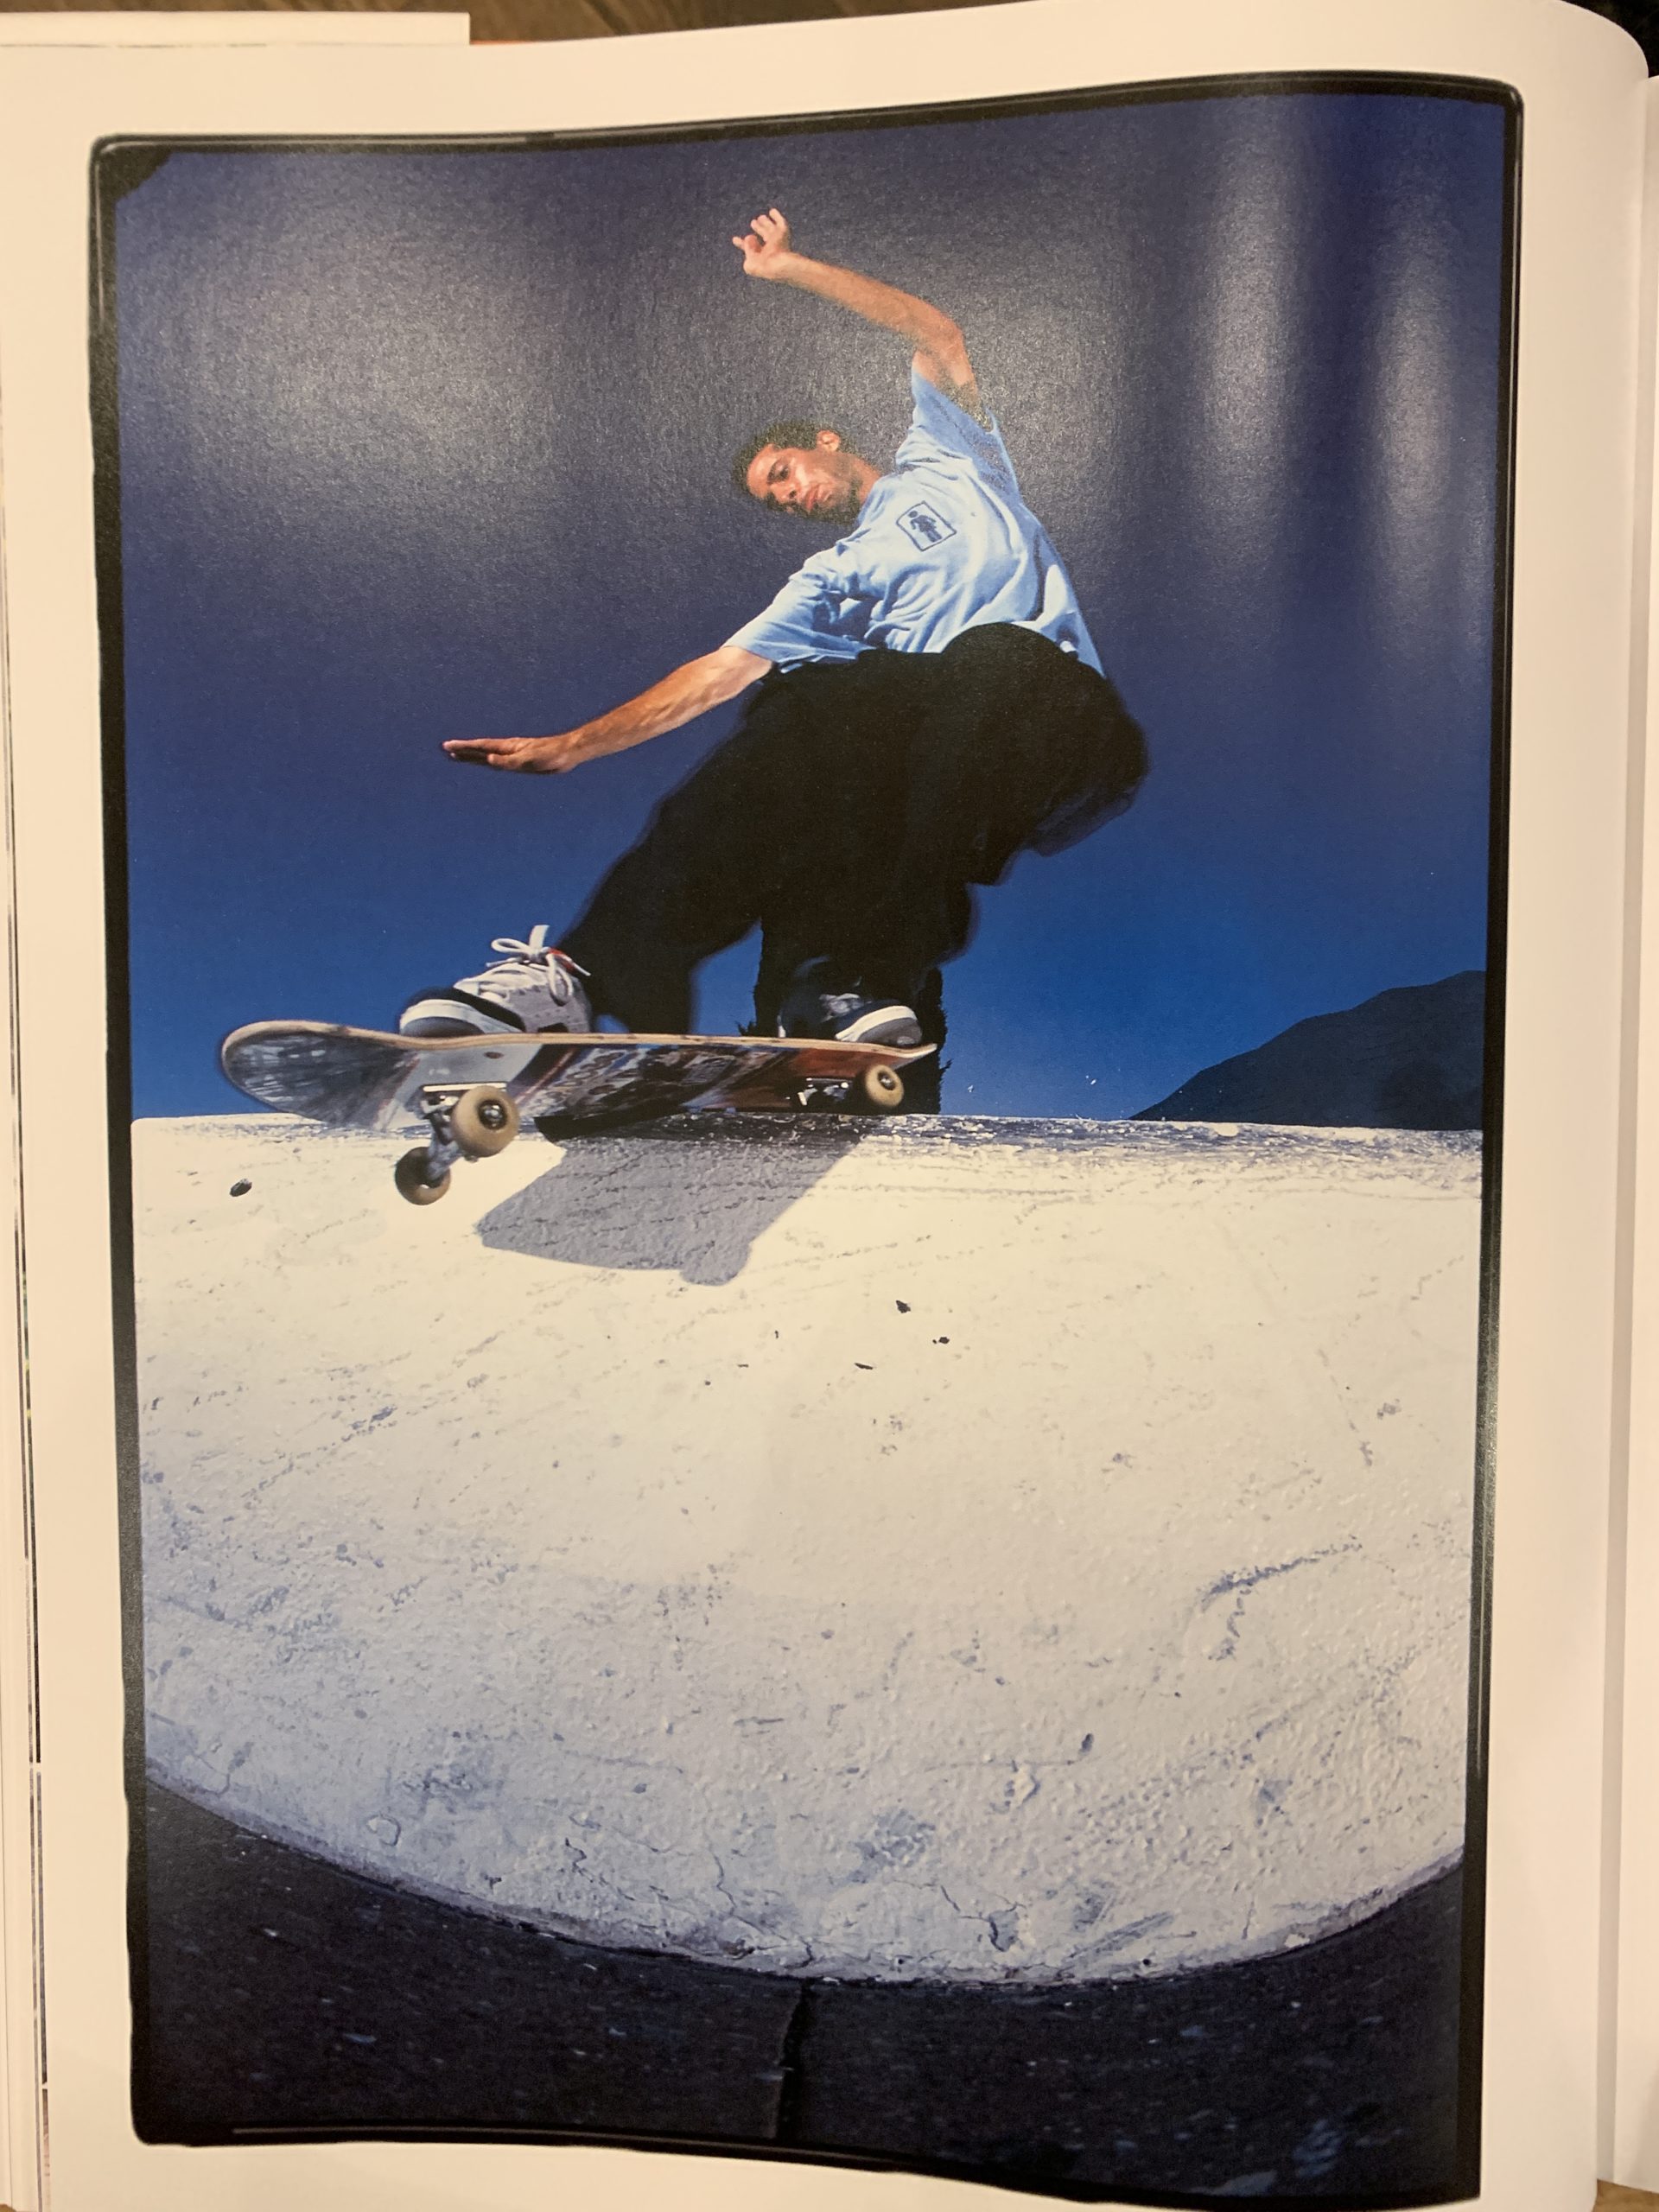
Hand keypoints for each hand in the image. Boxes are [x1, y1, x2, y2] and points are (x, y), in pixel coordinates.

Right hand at [443, 732, 595, 773]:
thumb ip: (507, 761)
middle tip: (446, 750)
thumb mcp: (528, 760)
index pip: (480, 746)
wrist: (568, 752)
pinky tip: (487, 762)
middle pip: (480, 750)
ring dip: (473, 756)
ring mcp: (513, 755)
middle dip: (463, 751)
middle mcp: (507, 749)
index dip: (464, 747)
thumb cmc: (550, 755)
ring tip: (459, 757)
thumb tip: (489, 760)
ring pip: (488, 755)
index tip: (448, 746)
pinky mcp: (521, 761)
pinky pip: (499, 762)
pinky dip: (489, 761)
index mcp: (507, 747)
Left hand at [732, 207, 795, 280]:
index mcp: (762, 257)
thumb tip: (749, 237)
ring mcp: (777, 240)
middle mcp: (770, 248)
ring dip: (765, 223)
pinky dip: (777, 216)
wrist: (779, 265)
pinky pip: (781, 222)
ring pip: (771, 229)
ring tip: (760, 218)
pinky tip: (772, 211)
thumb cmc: (764, 268)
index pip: (750, 248)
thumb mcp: (749, 264)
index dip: (742, 244)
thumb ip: (747, 250)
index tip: (734, 239)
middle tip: (753, 223)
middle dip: (758, 228)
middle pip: (764, 235)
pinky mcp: (783, 233)